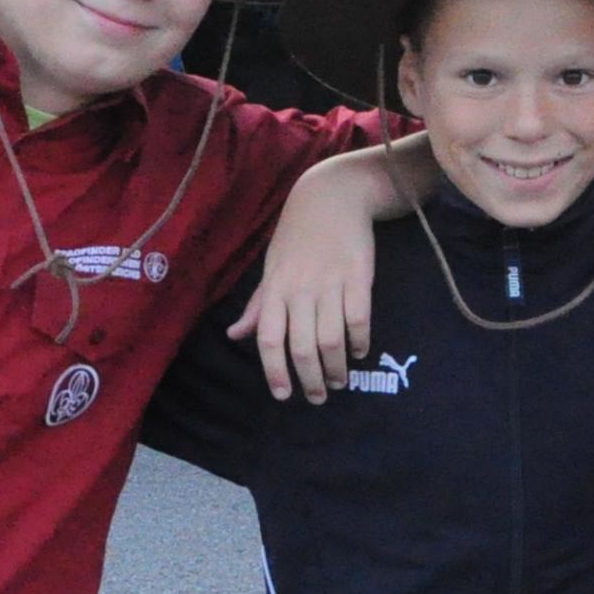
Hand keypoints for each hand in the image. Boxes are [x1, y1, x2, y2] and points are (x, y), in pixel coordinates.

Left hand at [230, 159, 386, 402]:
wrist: (331, 197)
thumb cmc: (297, 237)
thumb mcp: (272, 268)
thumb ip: (258, 306)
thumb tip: (234, 335)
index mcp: (275, 289)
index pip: (269, 338)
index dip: (275, 371)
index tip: (283, 395)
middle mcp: (300, 289)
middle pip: (303, 347)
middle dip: (310, 380)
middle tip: (319, 397)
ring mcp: (330, 283)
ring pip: (332, 339)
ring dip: (336, 368)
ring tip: (339, 380)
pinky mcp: (358, 276)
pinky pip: (359, 318)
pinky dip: (359, 341)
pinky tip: (358, 352)